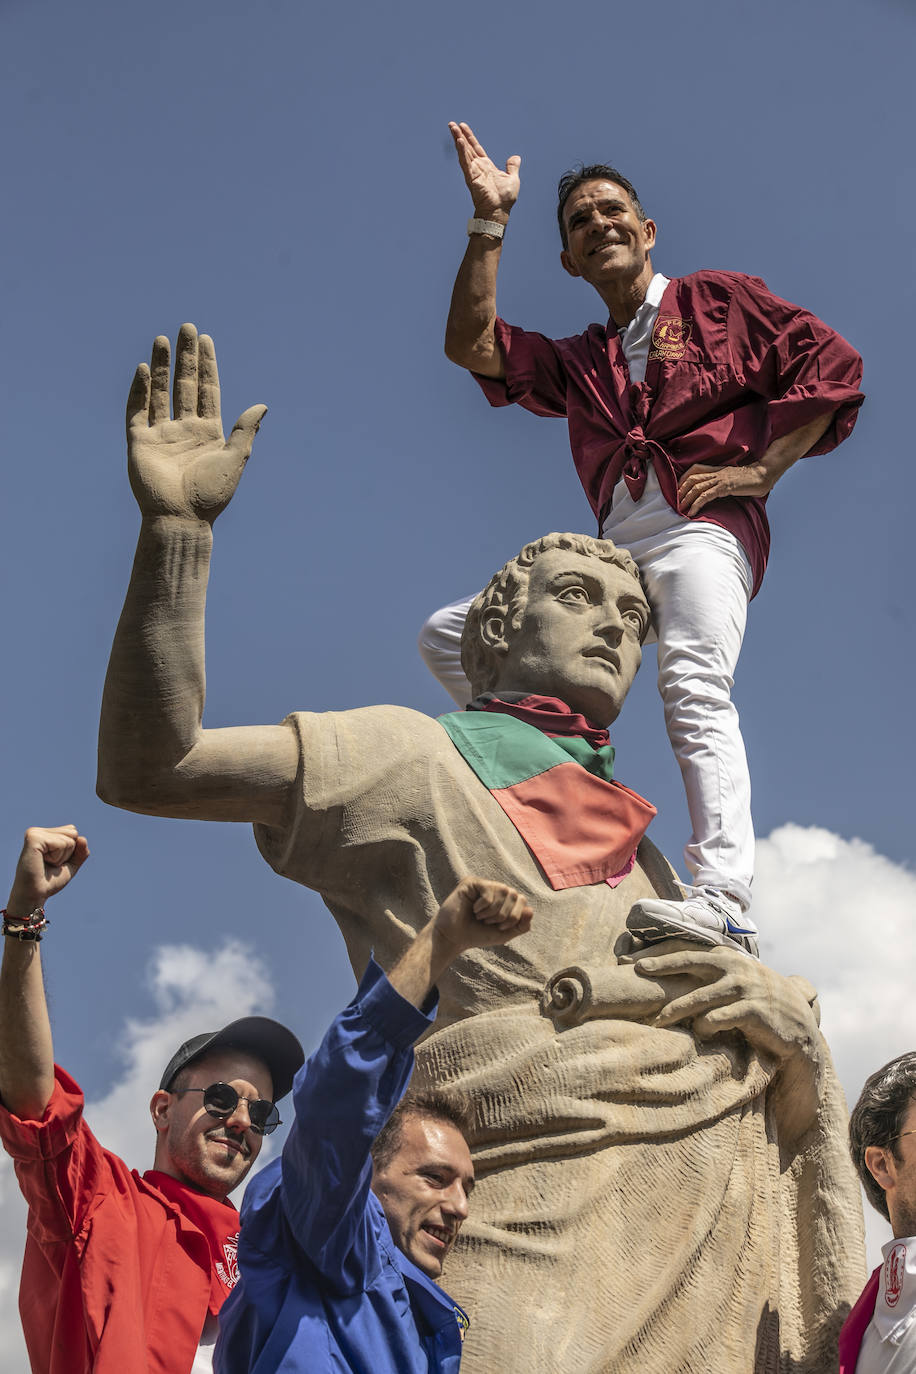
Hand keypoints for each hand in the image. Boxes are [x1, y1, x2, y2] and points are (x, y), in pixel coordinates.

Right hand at [6, 825, 89, 916]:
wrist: (35, 895)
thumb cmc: (49, 881)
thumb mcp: (71, 865)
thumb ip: (81, 851)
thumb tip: (82, 838)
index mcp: (43, 834)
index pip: (72, 831)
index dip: (71, 850)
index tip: (54, 862)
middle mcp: (38, 831)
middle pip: (72, 833)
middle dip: (68, 852)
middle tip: (50, 864)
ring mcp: (34, 833)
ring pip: (69, 839)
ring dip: (62, 857)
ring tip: (46, 864)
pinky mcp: (33, 838)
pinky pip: (61, 843)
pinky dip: (58, 857)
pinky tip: (43, 862)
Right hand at [125, 323, 266, 522]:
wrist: (182, 519)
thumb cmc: (211, 495)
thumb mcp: (234, 459)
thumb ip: (245, 430)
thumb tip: (263, 405)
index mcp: (209, 433)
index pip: (208, 391)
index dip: (207, 365)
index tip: (206, 339)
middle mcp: (185, 430)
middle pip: (185, 384)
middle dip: (186, 357)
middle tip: (186, 327)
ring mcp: (161, 434)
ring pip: (160, 392)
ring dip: (161, 366)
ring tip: (162, 339)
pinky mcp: (140, 442)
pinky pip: (137, 411)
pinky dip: (139, 391)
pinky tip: (142, 369)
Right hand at [432, 877, 532, 953]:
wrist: (454, 938)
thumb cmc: (477, 935)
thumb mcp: (504, 934)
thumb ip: (520, 925)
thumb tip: (530, 910)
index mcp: (504, 900)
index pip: (522, 900)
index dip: (515, 916)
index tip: (500, 928)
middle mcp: (495, 889)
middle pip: (514, 895)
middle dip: (503, 915)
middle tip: (486, 922)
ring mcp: (484, 884)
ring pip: (503, 891)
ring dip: (492, 911)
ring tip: (479, 916)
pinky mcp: (471, 882)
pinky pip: (488, 891)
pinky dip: (482, 906)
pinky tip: (472, 909)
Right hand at [449, 122, 520, 219]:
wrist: (499, 211)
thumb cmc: (505, 199)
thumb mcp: (512, 178)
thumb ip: (512, 167)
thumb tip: (515, 158)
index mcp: (486, 166)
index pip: (476, 148)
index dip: (470, 138)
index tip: (463, 127)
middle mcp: (478, 167)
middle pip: (467, 147)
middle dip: (460, 135)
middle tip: (452, 124)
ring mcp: (473, 172)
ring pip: (464, 152)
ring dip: (458, 139)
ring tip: (452, 127)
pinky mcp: (471, 177)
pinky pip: (465, 161)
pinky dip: (462, 151)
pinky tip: (459, 141)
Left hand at [635, 947, 822, 1138]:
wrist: (795, 1023)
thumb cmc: (754, 1002)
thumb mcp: (732, 982)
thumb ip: (705, 977)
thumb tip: (663, 978)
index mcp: (726, 957)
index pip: (686, 950)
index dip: (659, 954)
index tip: (631, 960)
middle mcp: (734, 967)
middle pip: (690, 962)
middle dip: (661, 967)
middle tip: (636, 973)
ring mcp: (745, 987)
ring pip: (702, 996)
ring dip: (677, 1009)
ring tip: (656, 1020)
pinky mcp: (754, 1010)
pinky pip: (723, 1017)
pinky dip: (708, 1025)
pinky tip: (699, 1031)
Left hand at [677, 461, 772, 516]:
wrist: (764, 475)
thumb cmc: (751, 480)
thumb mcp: (733, 480)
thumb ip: (723, 484)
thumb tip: (717, 493)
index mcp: (717, 470)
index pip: (694, 469)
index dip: (683, 478)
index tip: (677, 490)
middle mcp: (717, 473)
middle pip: (692, 478)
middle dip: (681, 491)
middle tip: (674, 502)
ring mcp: (721, 479)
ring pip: (696, 487)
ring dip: (685, 499)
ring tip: (679, 509)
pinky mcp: (725, 487)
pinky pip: (706, 495)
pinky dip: (696, 504)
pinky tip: (692, 512)